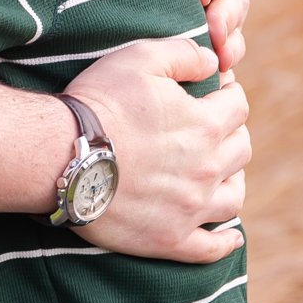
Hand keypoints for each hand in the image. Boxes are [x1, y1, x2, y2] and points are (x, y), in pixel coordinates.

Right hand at [64, 38, 249, 262]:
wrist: (62, 156)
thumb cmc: (100, 103)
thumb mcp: (141, 57)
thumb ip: (185, 54)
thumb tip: (215, 63)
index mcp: (206, 124)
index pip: (238, 106)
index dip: (229, 94)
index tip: (218, 92)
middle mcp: (207, 168)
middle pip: (241, 150)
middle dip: (232, 134)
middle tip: (214, 129)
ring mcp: (190, 208)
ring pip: (233, 197)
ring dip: (233, 181)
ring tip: (221, 174)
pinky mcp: (169, 239)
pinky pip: (209, 248)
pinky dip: (225, 243)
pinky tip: (230, 236)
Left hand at [172, 0, 248, 71]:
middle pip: (234, 3)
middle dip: (226, 18)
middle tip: (213, 30)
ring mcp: (214, 16)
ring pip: (231, 33)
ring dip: (229, 47)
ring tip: (220, 61)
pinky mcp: (200, 40)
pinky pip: (216, 56)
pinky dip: (216, 69)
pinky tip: (211, 81)